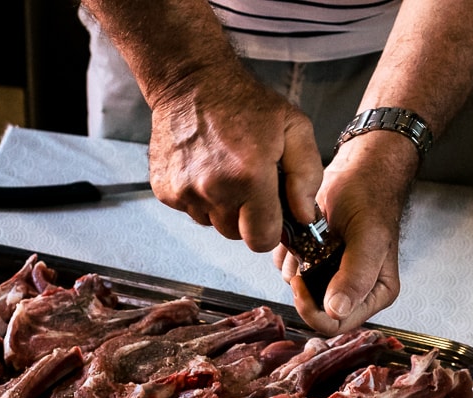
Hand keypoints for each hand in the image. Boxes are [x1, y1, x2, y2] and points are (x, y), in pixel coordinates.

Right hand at [146, 63, 321, 252]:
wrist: (191, 82)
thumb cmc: (245, 103)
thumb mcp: (294, 127)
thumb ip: (306, 174)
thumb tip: (302, 214)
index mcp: (249, 177)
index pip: (261, 240)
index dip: (270, 228)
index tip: (272, 211)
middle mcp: (213, 189)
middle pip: (236, 235)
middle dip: (246, 216)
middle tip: (249, 183)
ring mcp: (185, 192)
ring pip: (212, 224)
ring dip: (222, 207)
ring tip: (225, 172)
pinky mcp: (166, 191)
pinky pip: (191, 211)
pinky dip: (201, 197)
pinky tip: (205, 169)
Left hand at [273, 134, 413, 333]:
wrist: (357, 169)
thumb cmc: (371, 196)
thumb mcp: (367, 236)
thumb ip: (356, 275)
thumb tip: (337, 311)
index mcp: (375, 292)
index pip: (337, 324)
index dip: (313, 310)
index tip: (300, 283)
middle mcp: (352, 289)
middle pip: (315, 311)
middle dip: (302, 286)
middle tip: (300, 259)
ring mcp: (330, 276)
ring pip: (298, 290)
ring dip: (294, 266)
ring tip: (308, 239)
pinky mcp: (312, 261)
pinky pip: (289, 269)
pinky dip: (289, 253)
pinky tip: (302, 234)